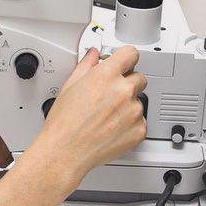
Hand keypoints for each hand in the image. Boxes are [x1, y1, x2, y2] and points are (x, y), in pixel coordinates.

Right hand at [31, 47, 147, 188]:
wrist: (66, 151)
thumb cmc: (64, 122)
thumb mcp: (70, 86)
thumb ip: (86, 66)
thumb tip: (93, 55)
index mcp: (106, 75)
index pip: (131, 54)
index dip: (126, 58)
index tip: (124, 63)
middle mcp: (123, 91)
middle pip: (139, 78)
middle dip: (127, 83)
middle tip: (111, 95)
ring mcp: (133, 111)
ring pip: (139, 101)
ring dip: (128, 106)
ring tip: (107, 116)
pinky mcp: (139, 131)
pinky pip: (141, 122)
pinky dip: (130, 125)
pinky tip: (112, 128)